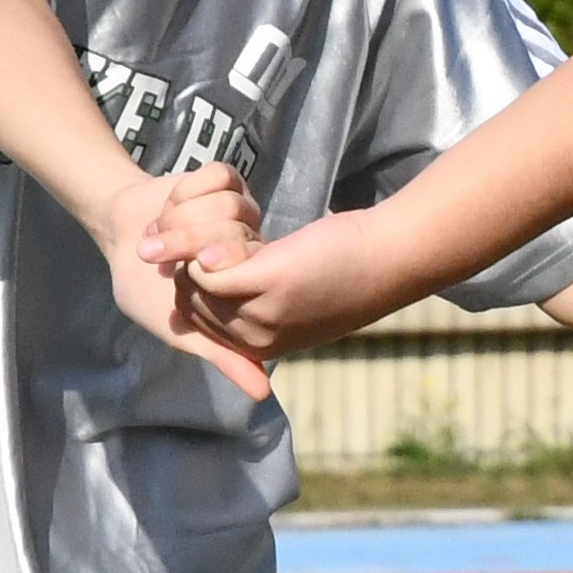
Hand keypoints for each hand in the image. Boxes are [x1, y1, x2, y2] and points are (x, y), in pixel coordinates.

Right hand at [96, 163, 270, 396]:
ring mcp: (244, 212)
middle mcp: (254, 249)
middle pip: (238, 232)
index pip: (250, 273)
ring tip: (159, 232)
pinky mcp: (229, 180)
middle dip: (186, 241)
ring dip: (180, 217)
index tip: (180, 274)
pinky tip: (171, 205)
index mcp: (248, 288)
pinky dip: (185, 191)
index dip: (210, 269)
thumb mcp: (181, 331)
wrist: (120, 231)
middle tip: (158, 255)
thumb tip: (263, 392)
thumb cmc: (146, 288)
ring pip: (229, 204)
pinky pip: (218, 177)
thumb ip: (223, 355)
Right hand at [184, 201, 434, 363]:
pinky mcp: (266, 280)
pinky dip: (208, 236)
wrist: (389, 258)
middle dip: (183, 262)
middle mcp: (255, 340)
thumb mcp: (294, 293)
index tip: (197, 250)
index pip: (193, 320)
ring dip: (194, 245)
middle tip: (200, 231)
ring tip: (218, 223)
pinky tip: (233, 222)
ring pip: (191, 279)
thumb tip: (219, 279)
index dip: (188, 281)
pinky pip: (206, 261)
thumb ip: (255, 296)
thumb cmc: (344, 269)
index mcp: (259, 349)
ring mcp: (259, 314)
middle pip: (186, 300)